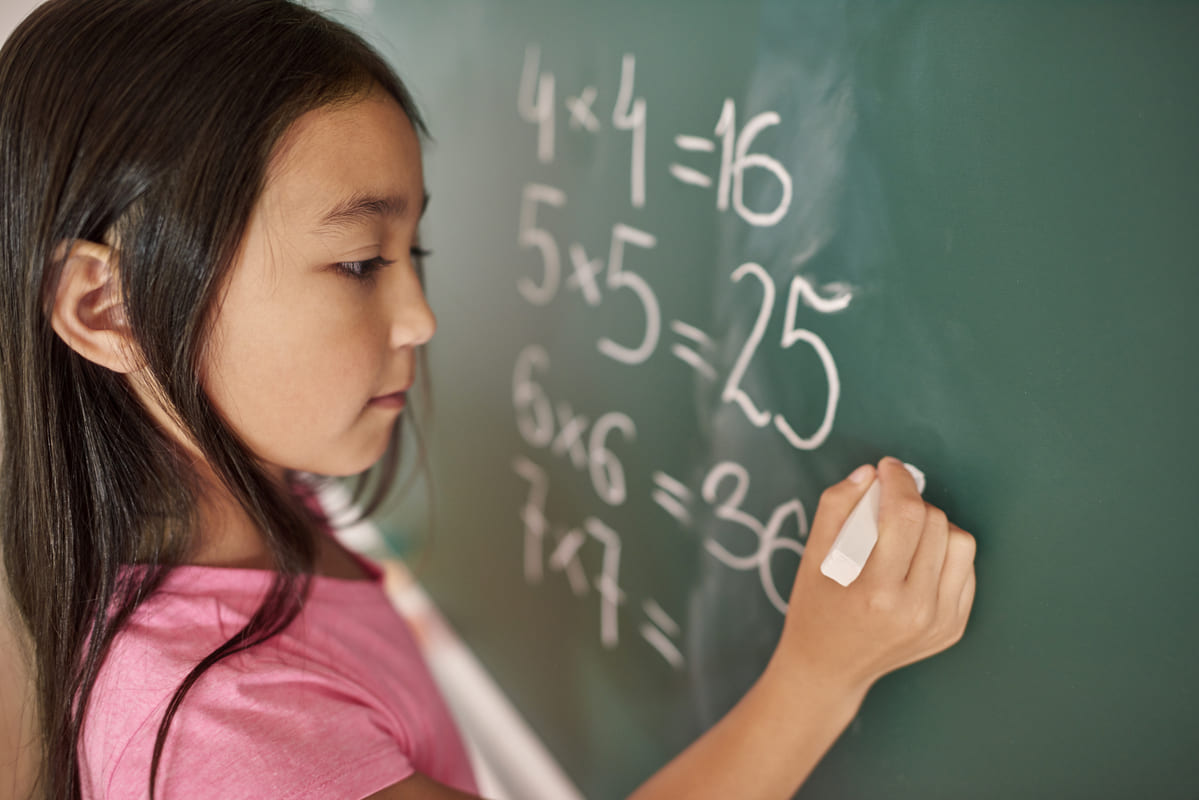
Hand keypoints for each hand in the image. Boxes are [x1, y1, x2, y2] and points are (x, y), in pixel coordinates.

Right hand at [772, 457, 976, 696]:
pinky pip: (966, 568)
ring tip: (906, 534)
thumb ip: (836, 507)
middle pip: (934, 522)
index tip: (887, 469)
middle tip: (887, 507)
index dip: (898, 481)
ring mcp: (940, 622)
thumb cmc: (815, 606)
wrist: (829, 667)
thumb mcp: (811, 556)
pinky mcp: (954, 627)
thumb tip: (870, 473)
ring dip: (934, 526)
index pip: (905, 515)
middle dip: (911, 502)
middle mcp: (915, 609)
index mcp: (876, 591)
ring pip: (960, 542)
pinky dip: (944, 552)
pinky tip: (917, 560)